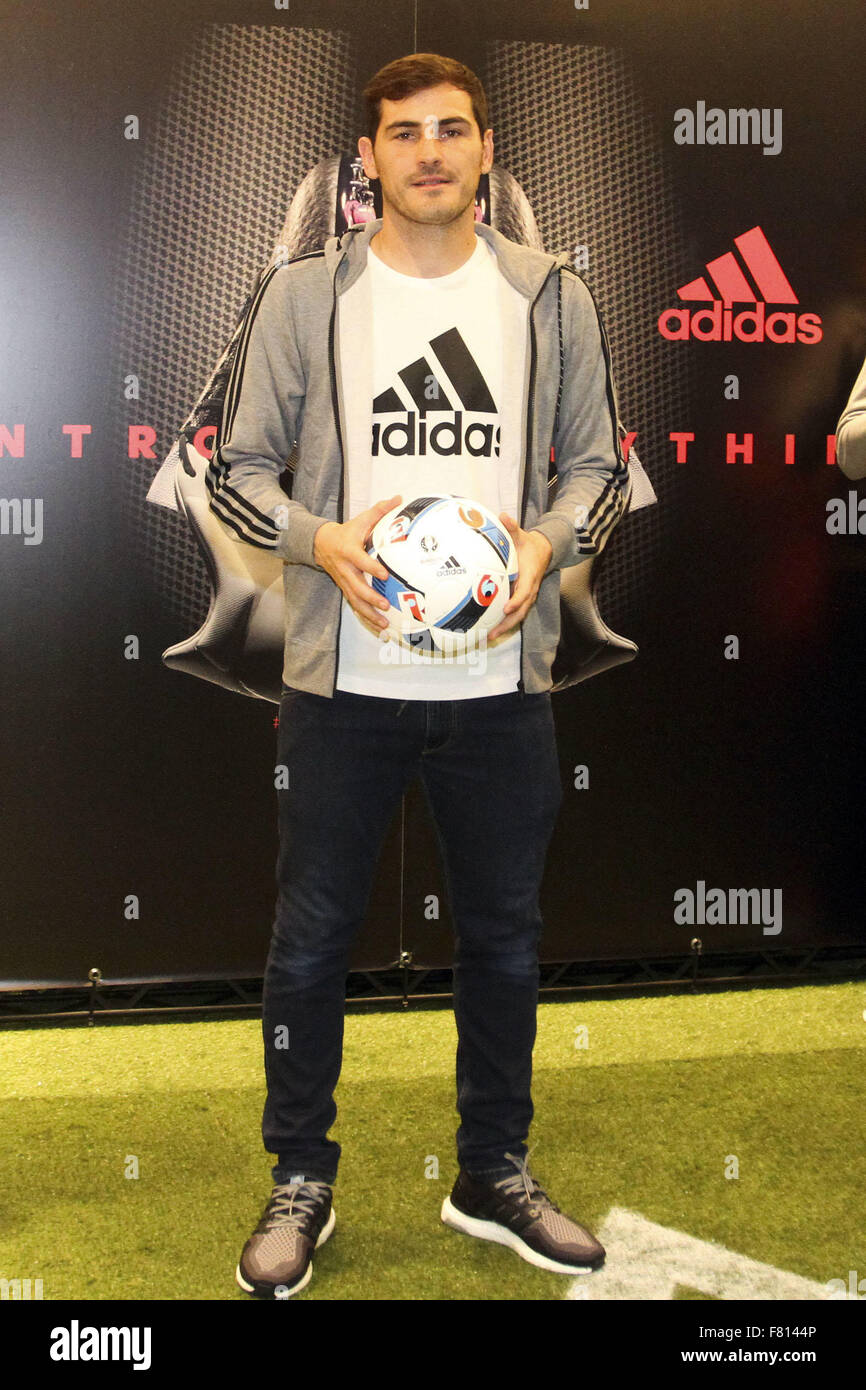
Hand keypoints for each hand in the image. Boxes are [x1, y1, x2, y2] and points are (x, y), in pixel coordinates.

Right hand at [314, 495, 401, 636]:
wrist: (320, 544)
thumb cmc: (346, 532)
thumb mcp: (360, 520)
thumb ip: (379, 510)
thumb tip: (398, 498)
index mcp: (349, 551)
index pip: (360, 561)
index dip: (371, 568)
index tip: (384, 574)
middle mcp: (346, 569)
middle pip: (356, 587)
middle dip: (370, 598)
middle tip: (385, 605)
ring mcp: (344, 581)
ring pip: (355, 601)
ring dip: (368, 614)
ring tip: (383, 624)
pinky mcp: (345, 589)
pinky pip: (355, 605)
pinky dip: (365, 617)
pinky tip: (378, 627)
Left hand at [487, 515, 552, 640]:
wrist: (544, 551)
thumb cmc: (529, 544)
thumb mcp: (522, 535)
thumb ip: (512, 527)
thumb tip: (503, 516)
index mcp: (530, 575)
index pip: (525, 591)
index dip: (516, 600)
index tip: (506, 607)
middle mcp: (530, 589)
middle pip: (521, 611)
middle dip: (508, 623)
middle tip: (492, 633)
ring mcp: (527, 596)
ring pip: (518, 615)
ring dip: (505, 627)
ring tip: (489, 637)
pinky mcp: (522, 599)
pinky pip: (515, 613)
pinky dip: (505, 622)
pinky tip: (490, 629)